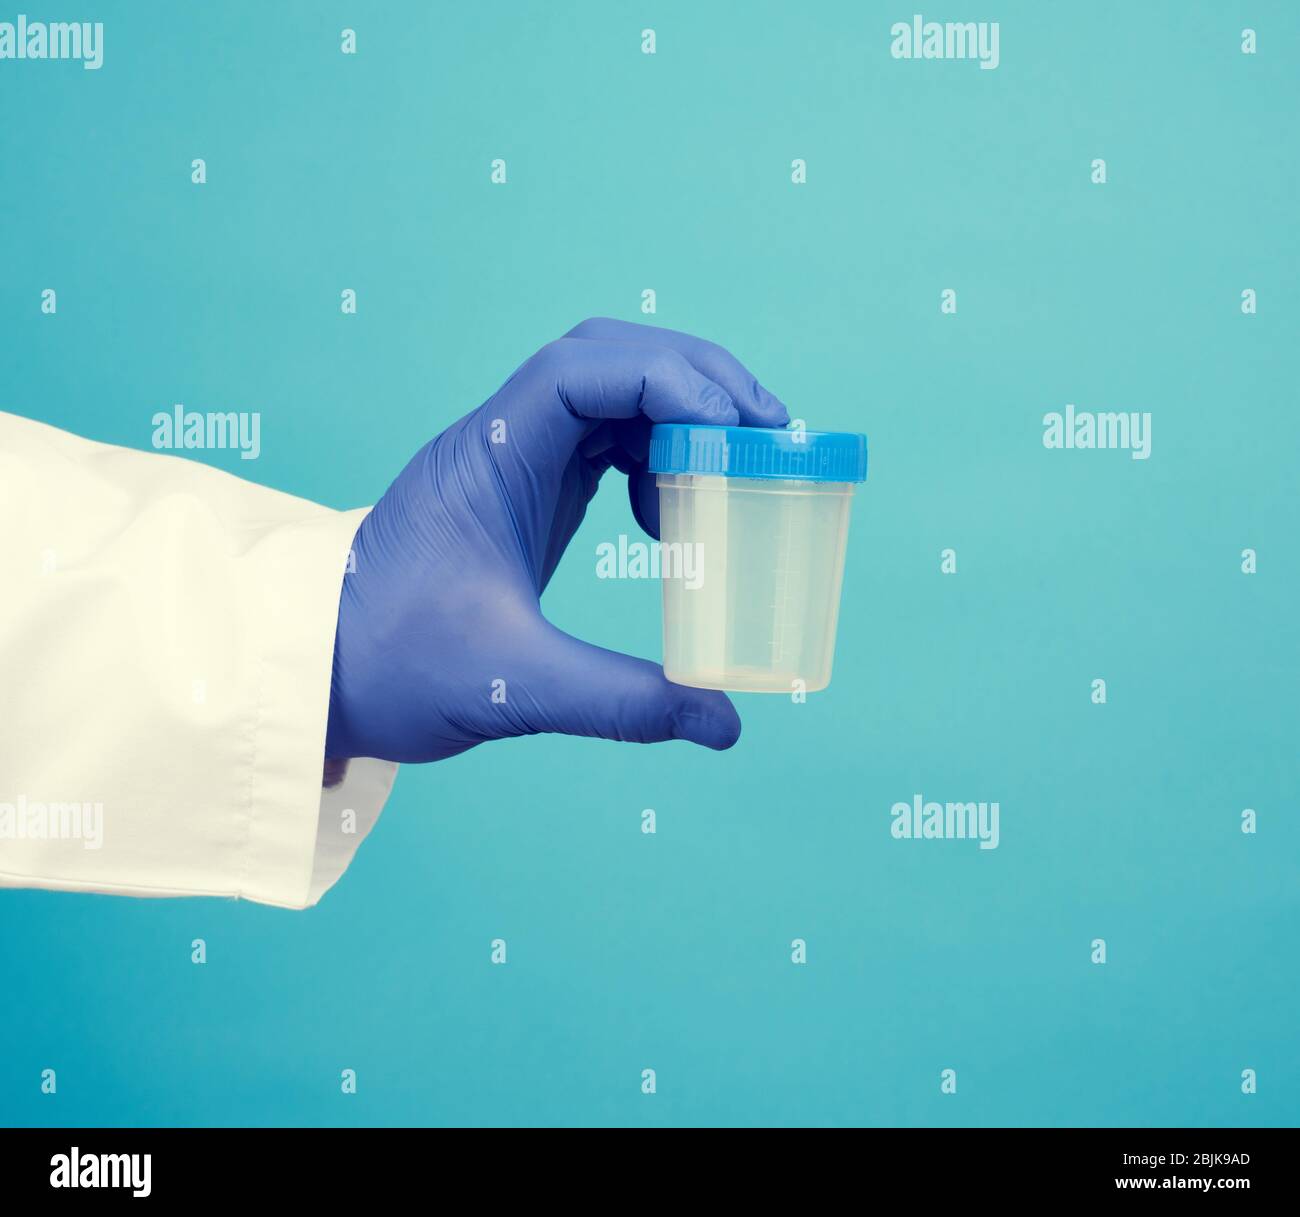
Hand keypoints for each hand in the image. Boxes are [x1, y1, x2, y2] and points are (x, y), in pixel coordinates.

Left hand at [324, 318, 788, 763]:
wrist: (321, 673)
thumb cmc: (392, 668)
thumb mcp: (513, 685)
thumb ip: (623, 701)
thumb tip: (726, 725)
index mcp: (485, 457)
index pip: (581, 368)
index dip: (669, 381)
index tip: (733, 433)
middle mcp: (498, 439)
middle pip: (608, 355)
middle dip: (695, 381)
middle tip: (766, 433)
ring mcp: (511, 459)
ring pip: (610, 390)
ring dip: (680, 414)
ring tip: (733, 472)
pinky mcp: (524, 489)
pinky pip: (602, 438)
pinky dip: (654, 456)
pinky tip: (673, 513)